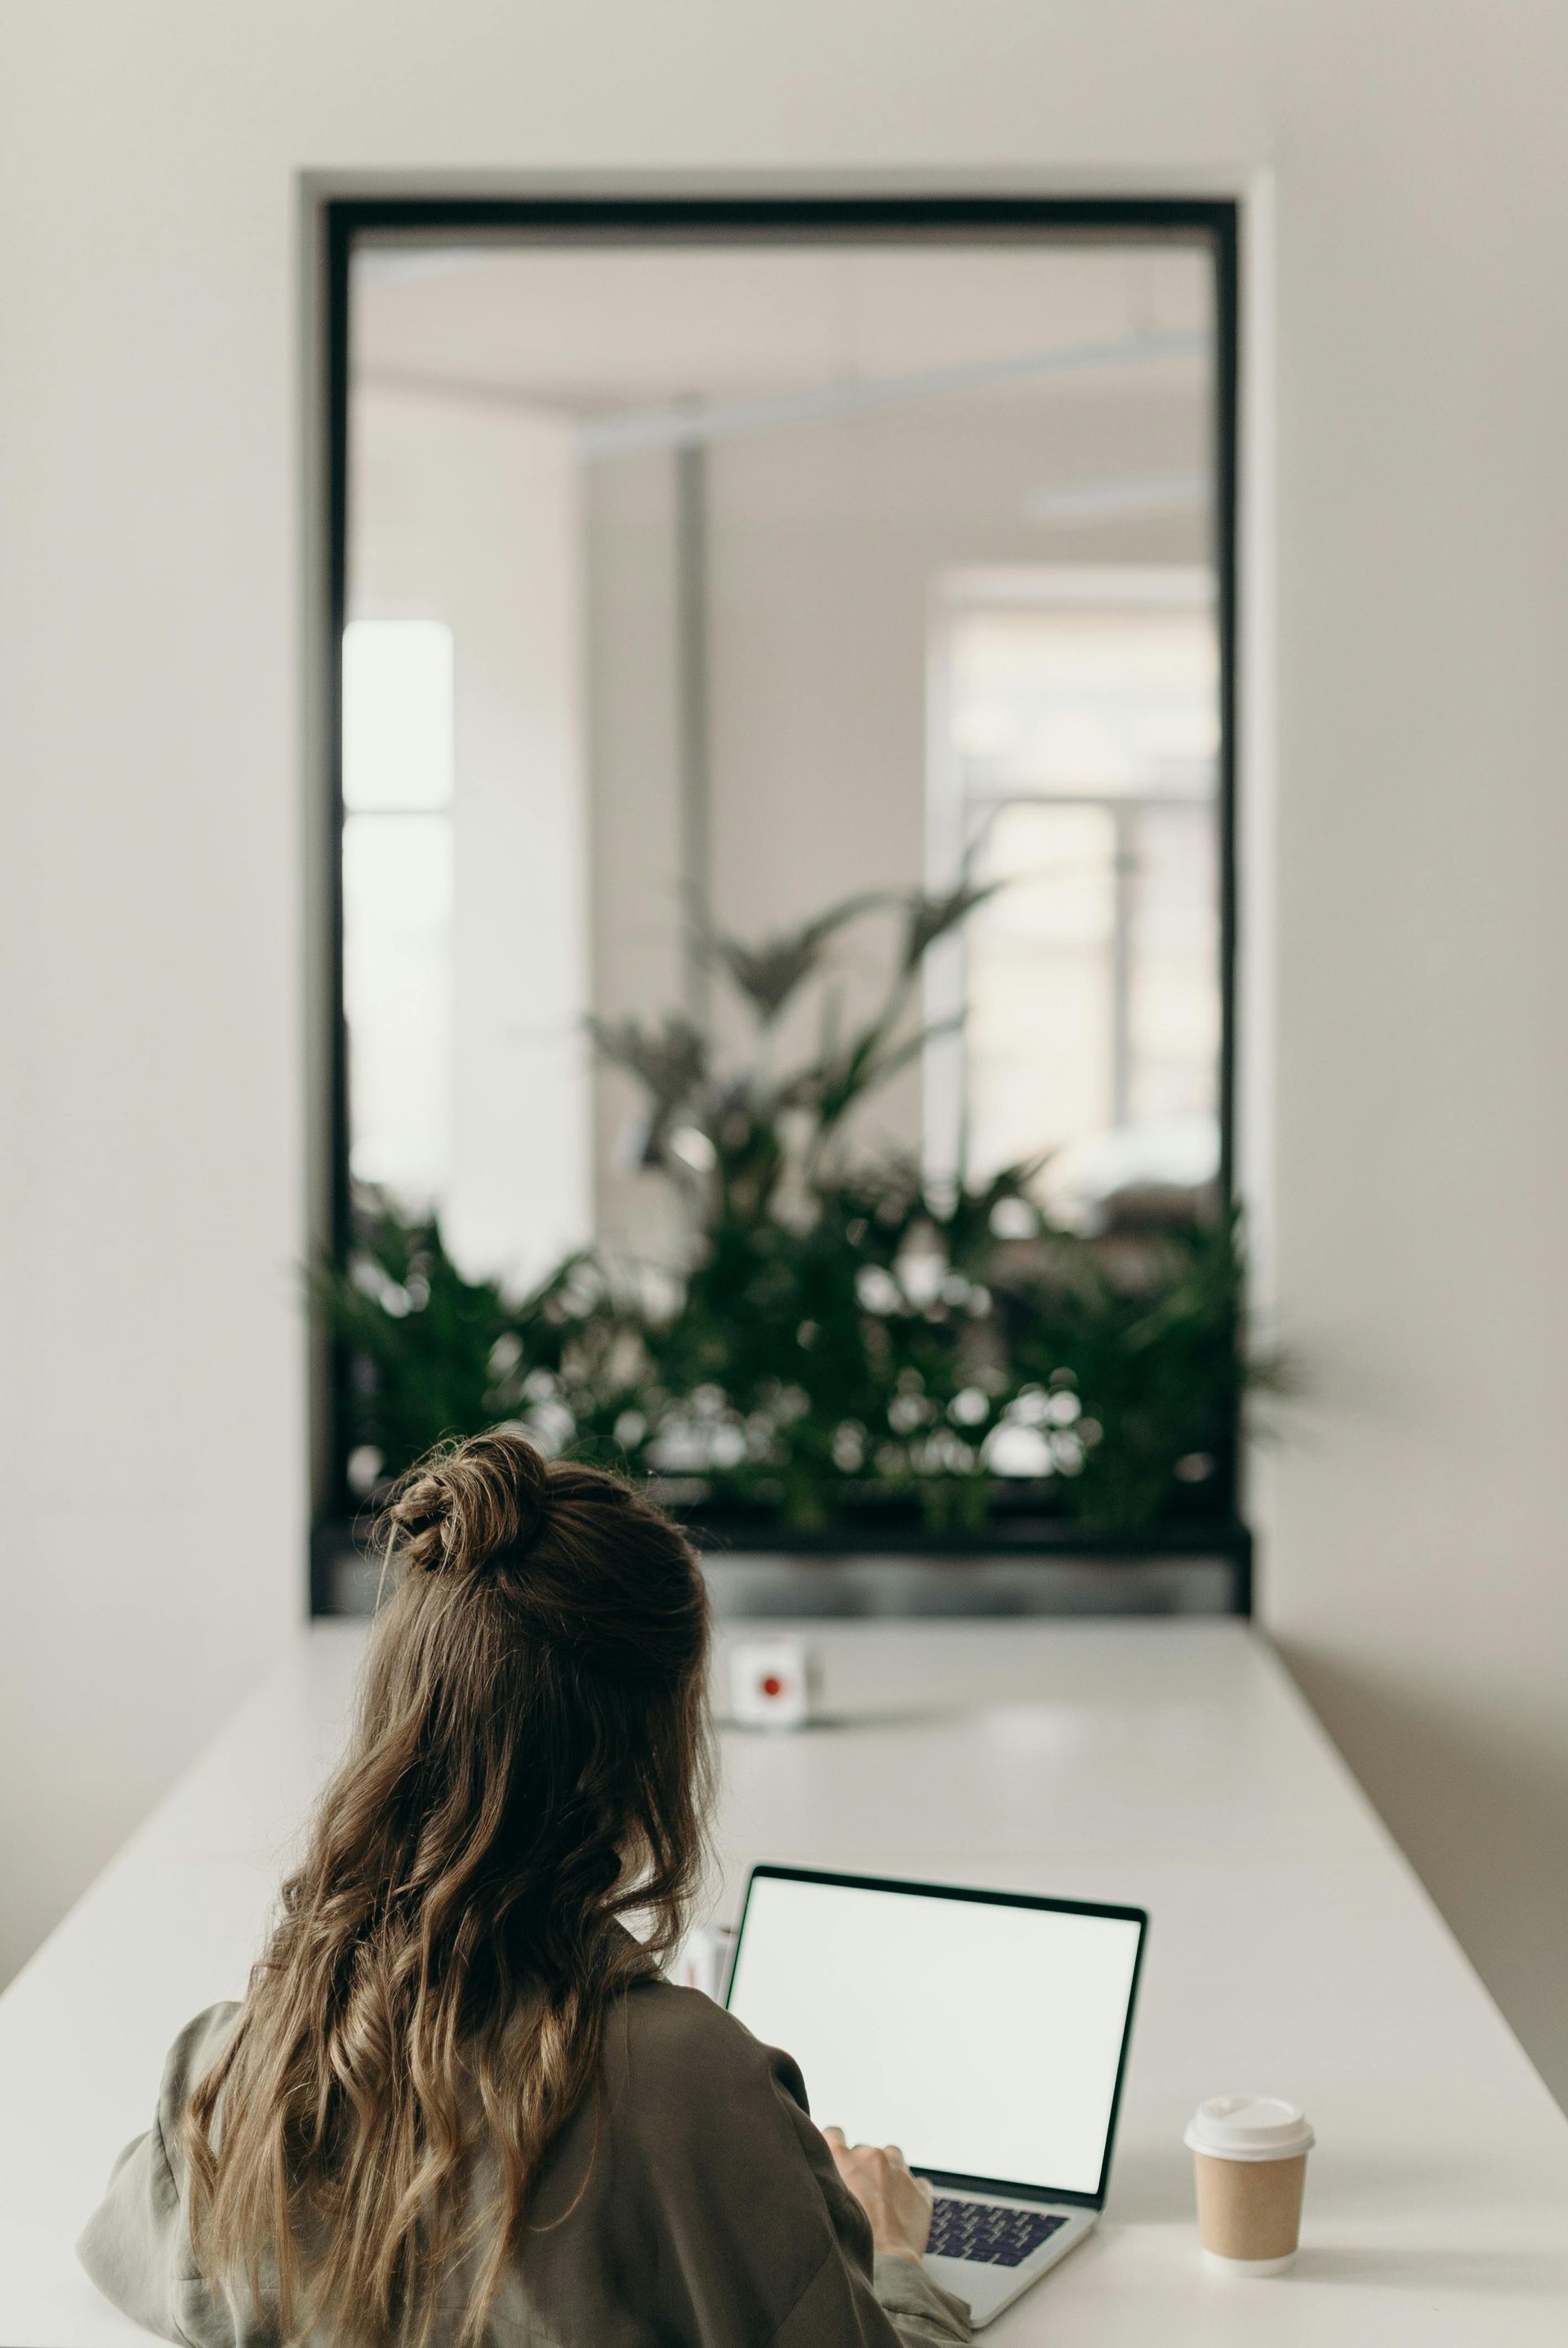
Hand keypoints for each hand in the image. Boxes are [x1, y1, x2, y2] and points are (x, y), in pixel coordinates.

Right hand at [822, 2127, 934, 2262]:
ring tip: (883, 2202)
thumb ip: (826, 2182)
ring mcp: (898, 2170)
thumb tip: (826, 2179)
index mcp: (843, 2157)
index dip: (835, 2147)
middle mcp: (871, 2156)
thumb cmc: (846, 2242)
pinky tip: (902, 2212)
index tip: (838, 2161)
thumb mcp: (825, 2204)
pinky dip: (910, 2193)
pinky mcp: (920, 2190)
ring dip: (888, 2173)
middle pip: (864, 2152)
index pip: (834, 2133)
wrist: (883, 2266)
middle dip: (862, 2169)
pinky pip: (916, 2182)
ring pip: (892, 2158)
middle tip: (859, 2197)